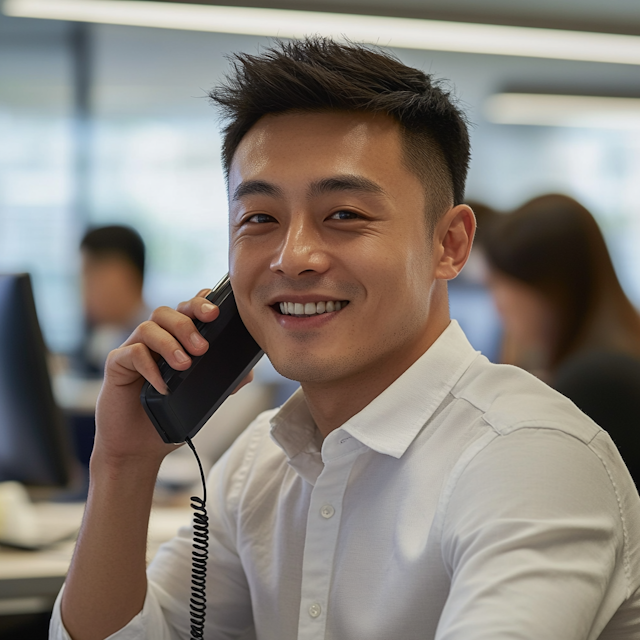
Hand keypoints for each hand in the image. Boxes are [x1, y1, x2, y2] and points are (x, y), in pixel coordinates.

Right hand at [92, 289, 219, 467]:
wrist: (139, 448)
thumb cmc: (170, 416)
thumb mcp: (203, 398)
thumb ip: (225, 382)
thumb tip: (248, 372)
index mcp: (176, 339)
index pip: (188, 309)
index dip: (200, 302)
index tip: (216, 312)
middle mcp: (155, 339)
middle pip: (168, 311)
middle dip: (188, 323)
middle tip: (202, 347)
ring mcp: (134, 349)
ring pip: (149, 326)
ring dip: (170, 342)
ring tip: (185, 365)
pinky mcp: (117, 365)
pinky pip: (132, 353)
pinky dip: (150, 366)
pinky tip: (163, 385)